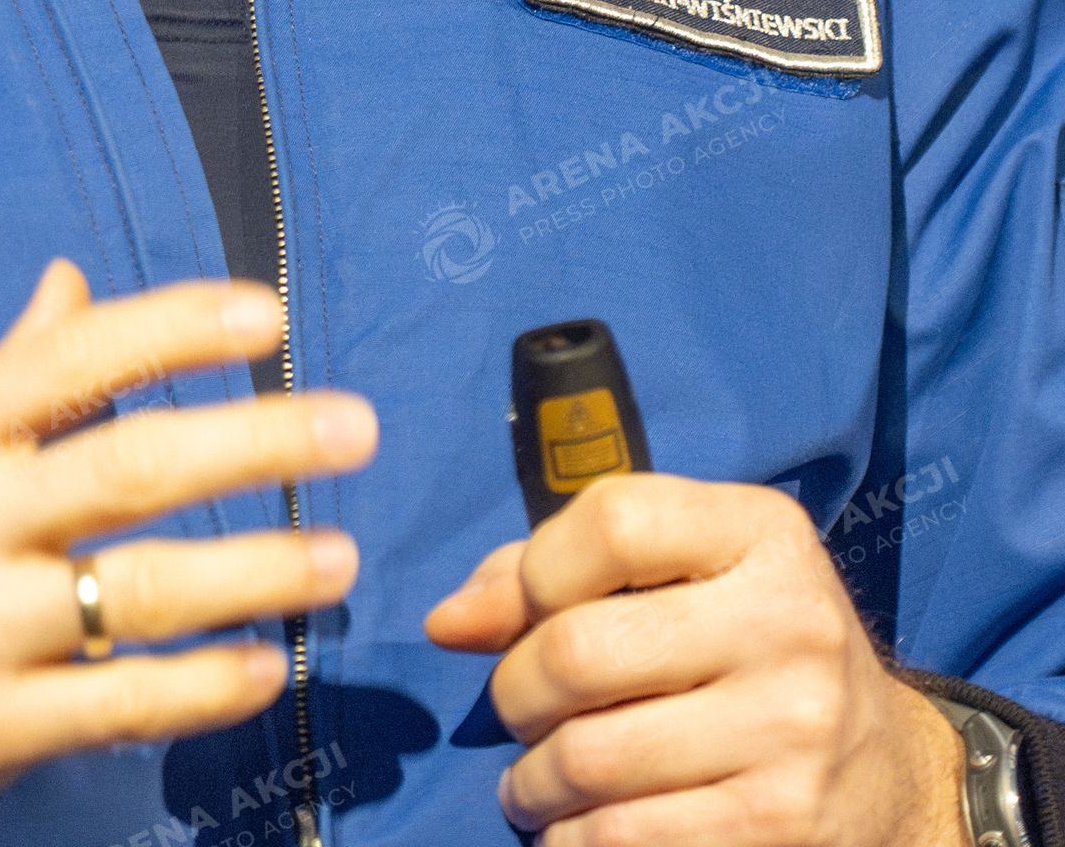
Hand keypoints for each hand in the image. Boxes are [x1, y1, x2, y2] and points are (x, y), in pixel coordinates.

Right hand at [0, 258, 375, 846]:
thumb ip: (3, 377)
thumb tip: (73, 284)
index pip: (72, 360)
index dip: (174, 329)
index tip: (267, 314)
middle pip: (128, 468)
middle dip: (256, 443)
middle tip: (354, 427)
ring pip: (138, 593)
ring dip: (256, 573)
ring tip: (339, 558)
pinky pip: (114, 704)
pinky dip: (201, 687)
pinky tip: (265, 667)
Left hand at [424, 473, 967, 845]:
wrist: (887, 772)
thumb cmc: (749, 648)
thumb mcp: (687, 574)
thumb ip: (560, 571)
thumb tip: (447, 623)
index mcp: (764, 534)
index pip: (611, 521)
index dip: (535, 570)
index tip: (525, 612)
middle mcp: (789, 624)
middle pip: (579, 650)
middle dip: (515, 691)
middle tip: (519, 712)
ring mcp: (792, 733)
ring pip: (588, 758)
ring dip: (530, 780)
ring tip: (531, 781)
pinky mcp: (781, 830)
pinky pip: (625, 839)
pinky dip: (572, 839)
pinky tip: (572, 828)